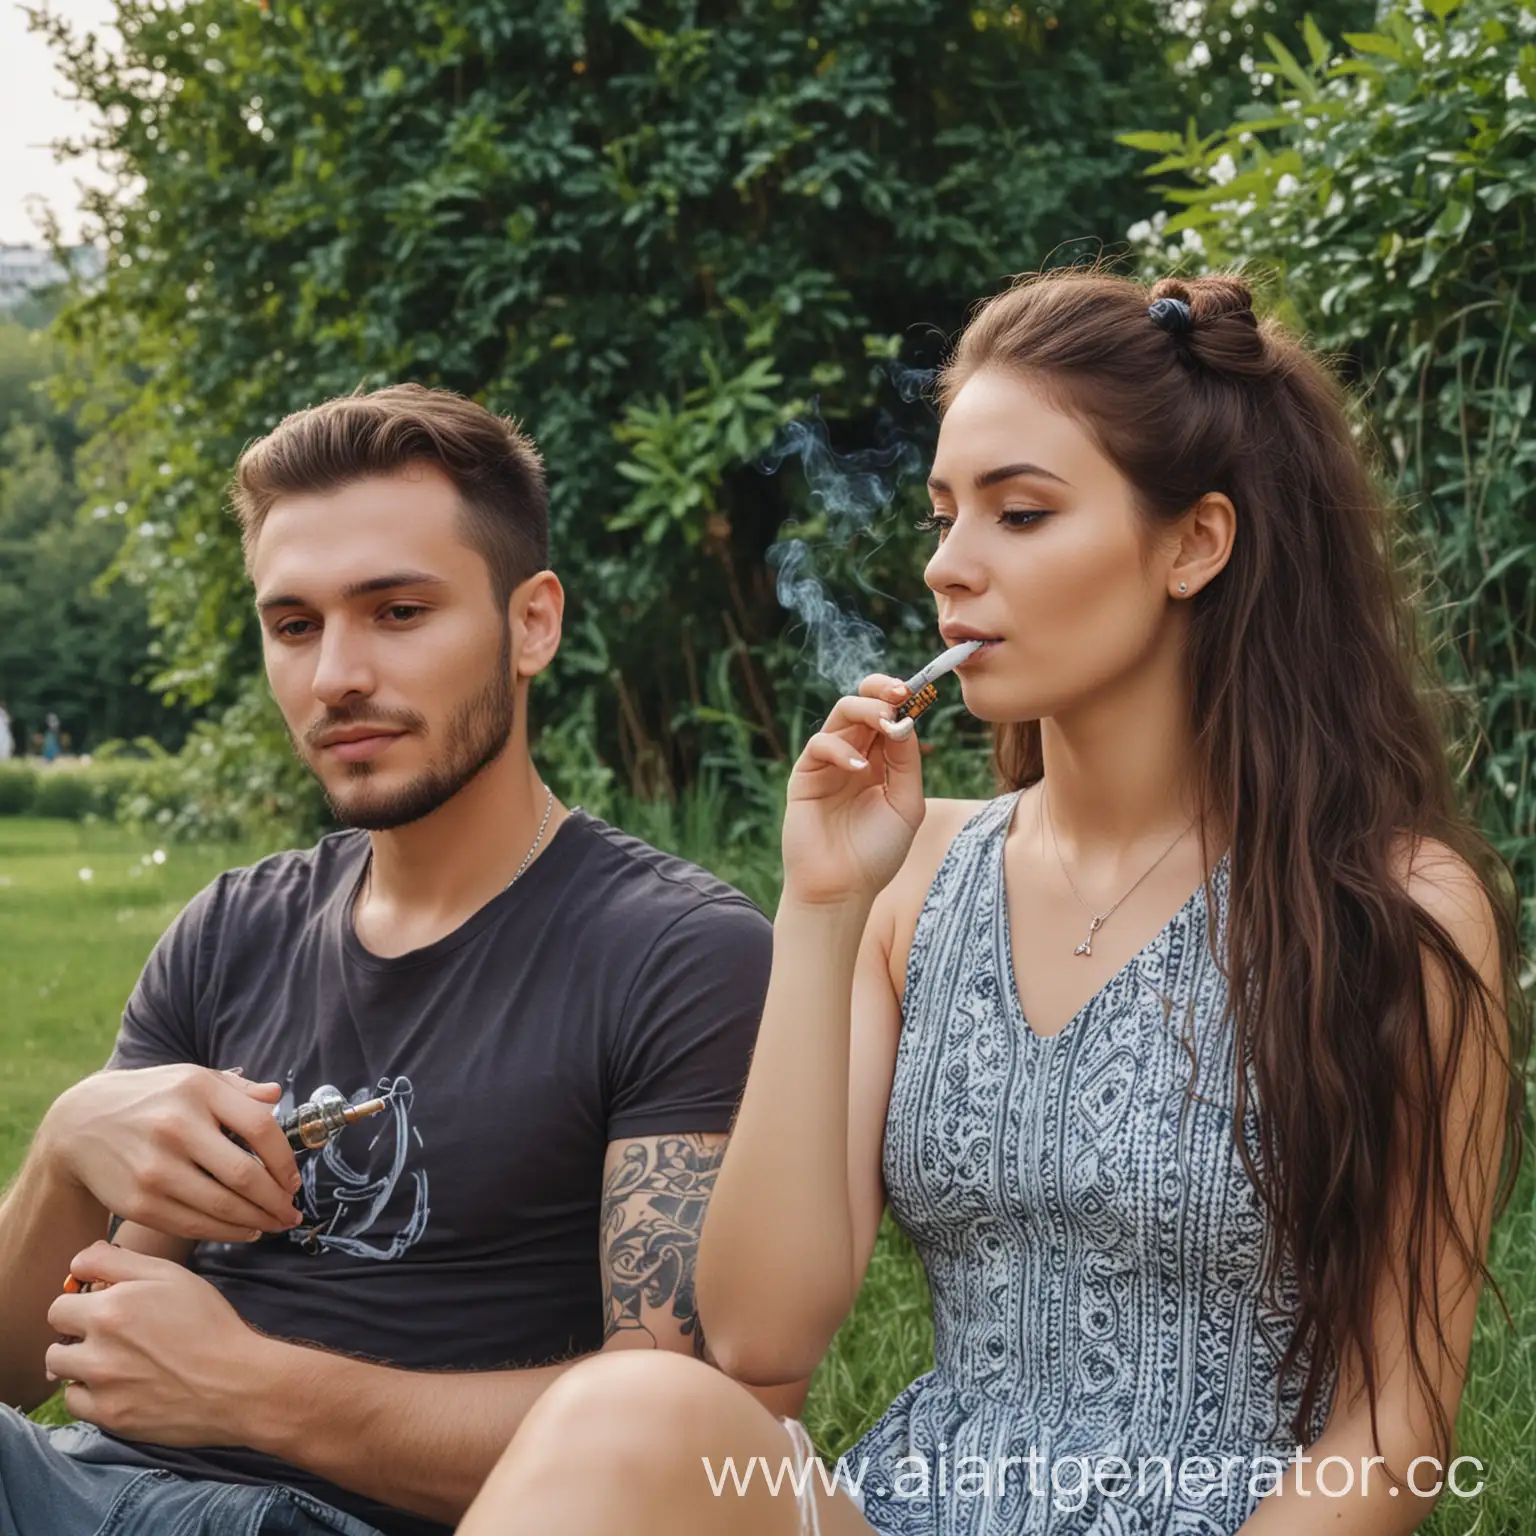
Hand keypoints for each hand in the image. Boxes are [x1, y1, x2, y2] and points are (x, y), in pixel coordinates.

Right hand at [41, 1065, 303, 1242]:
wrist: (80, 1124)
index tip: (294, 1179)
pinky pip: (194, 1225)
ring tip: (275, 1224)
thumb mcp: (193, 1078)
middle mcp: (177, 1128)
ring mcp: (155, 1168)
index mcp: (199, 1090)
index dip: (285, 1159)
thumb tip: (277, 1096)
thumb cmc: (151, 1099)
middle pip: (245, 1175)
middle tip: (292, 1212)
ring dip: (258, 1221)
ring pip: (222, 1207)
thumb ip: (238, 1088)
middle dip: (277, 1200)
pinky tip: (245, 1230)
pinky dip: (227, 1232)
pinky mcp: (139, 1202)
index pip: (261, 1127)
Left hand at [46, 1244, 267, 1445]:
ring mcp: (102, 1386)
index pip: (60, 1305)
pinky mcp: (109, 1417)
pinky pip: (75, 1402)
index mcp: (112, 1308)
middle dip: (77, 1334)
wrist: (237, 1382)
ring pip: (60, 1372)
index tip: (102, 1307)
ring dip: (79, 1364)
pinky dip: (90, 1392)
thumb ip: (119, 1261)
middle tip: (112, 1335)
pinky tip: (119, 1383)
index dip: (81, 1304)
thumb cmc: (210, 1323)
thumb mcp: (173, 1276)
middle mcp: (99, 1348)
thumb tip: (79, 1260)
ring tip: (113, 1359)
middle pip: (55, 1340)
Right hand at [782, 674, 925, 905]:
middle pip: (863, 705)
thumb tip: (904, 721)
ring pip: (841, 715)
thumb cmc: (876, 853)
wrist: (843, 889)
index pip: (888, 716)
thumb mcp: (906, 804)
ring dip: (865, 710)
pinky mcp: (804, 775)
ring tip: (886, 721)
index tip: (917, 692)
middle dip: (881, 692)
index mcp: (880, 761)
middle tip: (899, 694)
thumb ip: (906, 763)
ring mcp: (828, 763)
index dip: (900, 699)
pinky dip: (840, 749)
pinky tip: (858, 768)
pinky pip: (819, 745)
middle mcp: (854, 755)